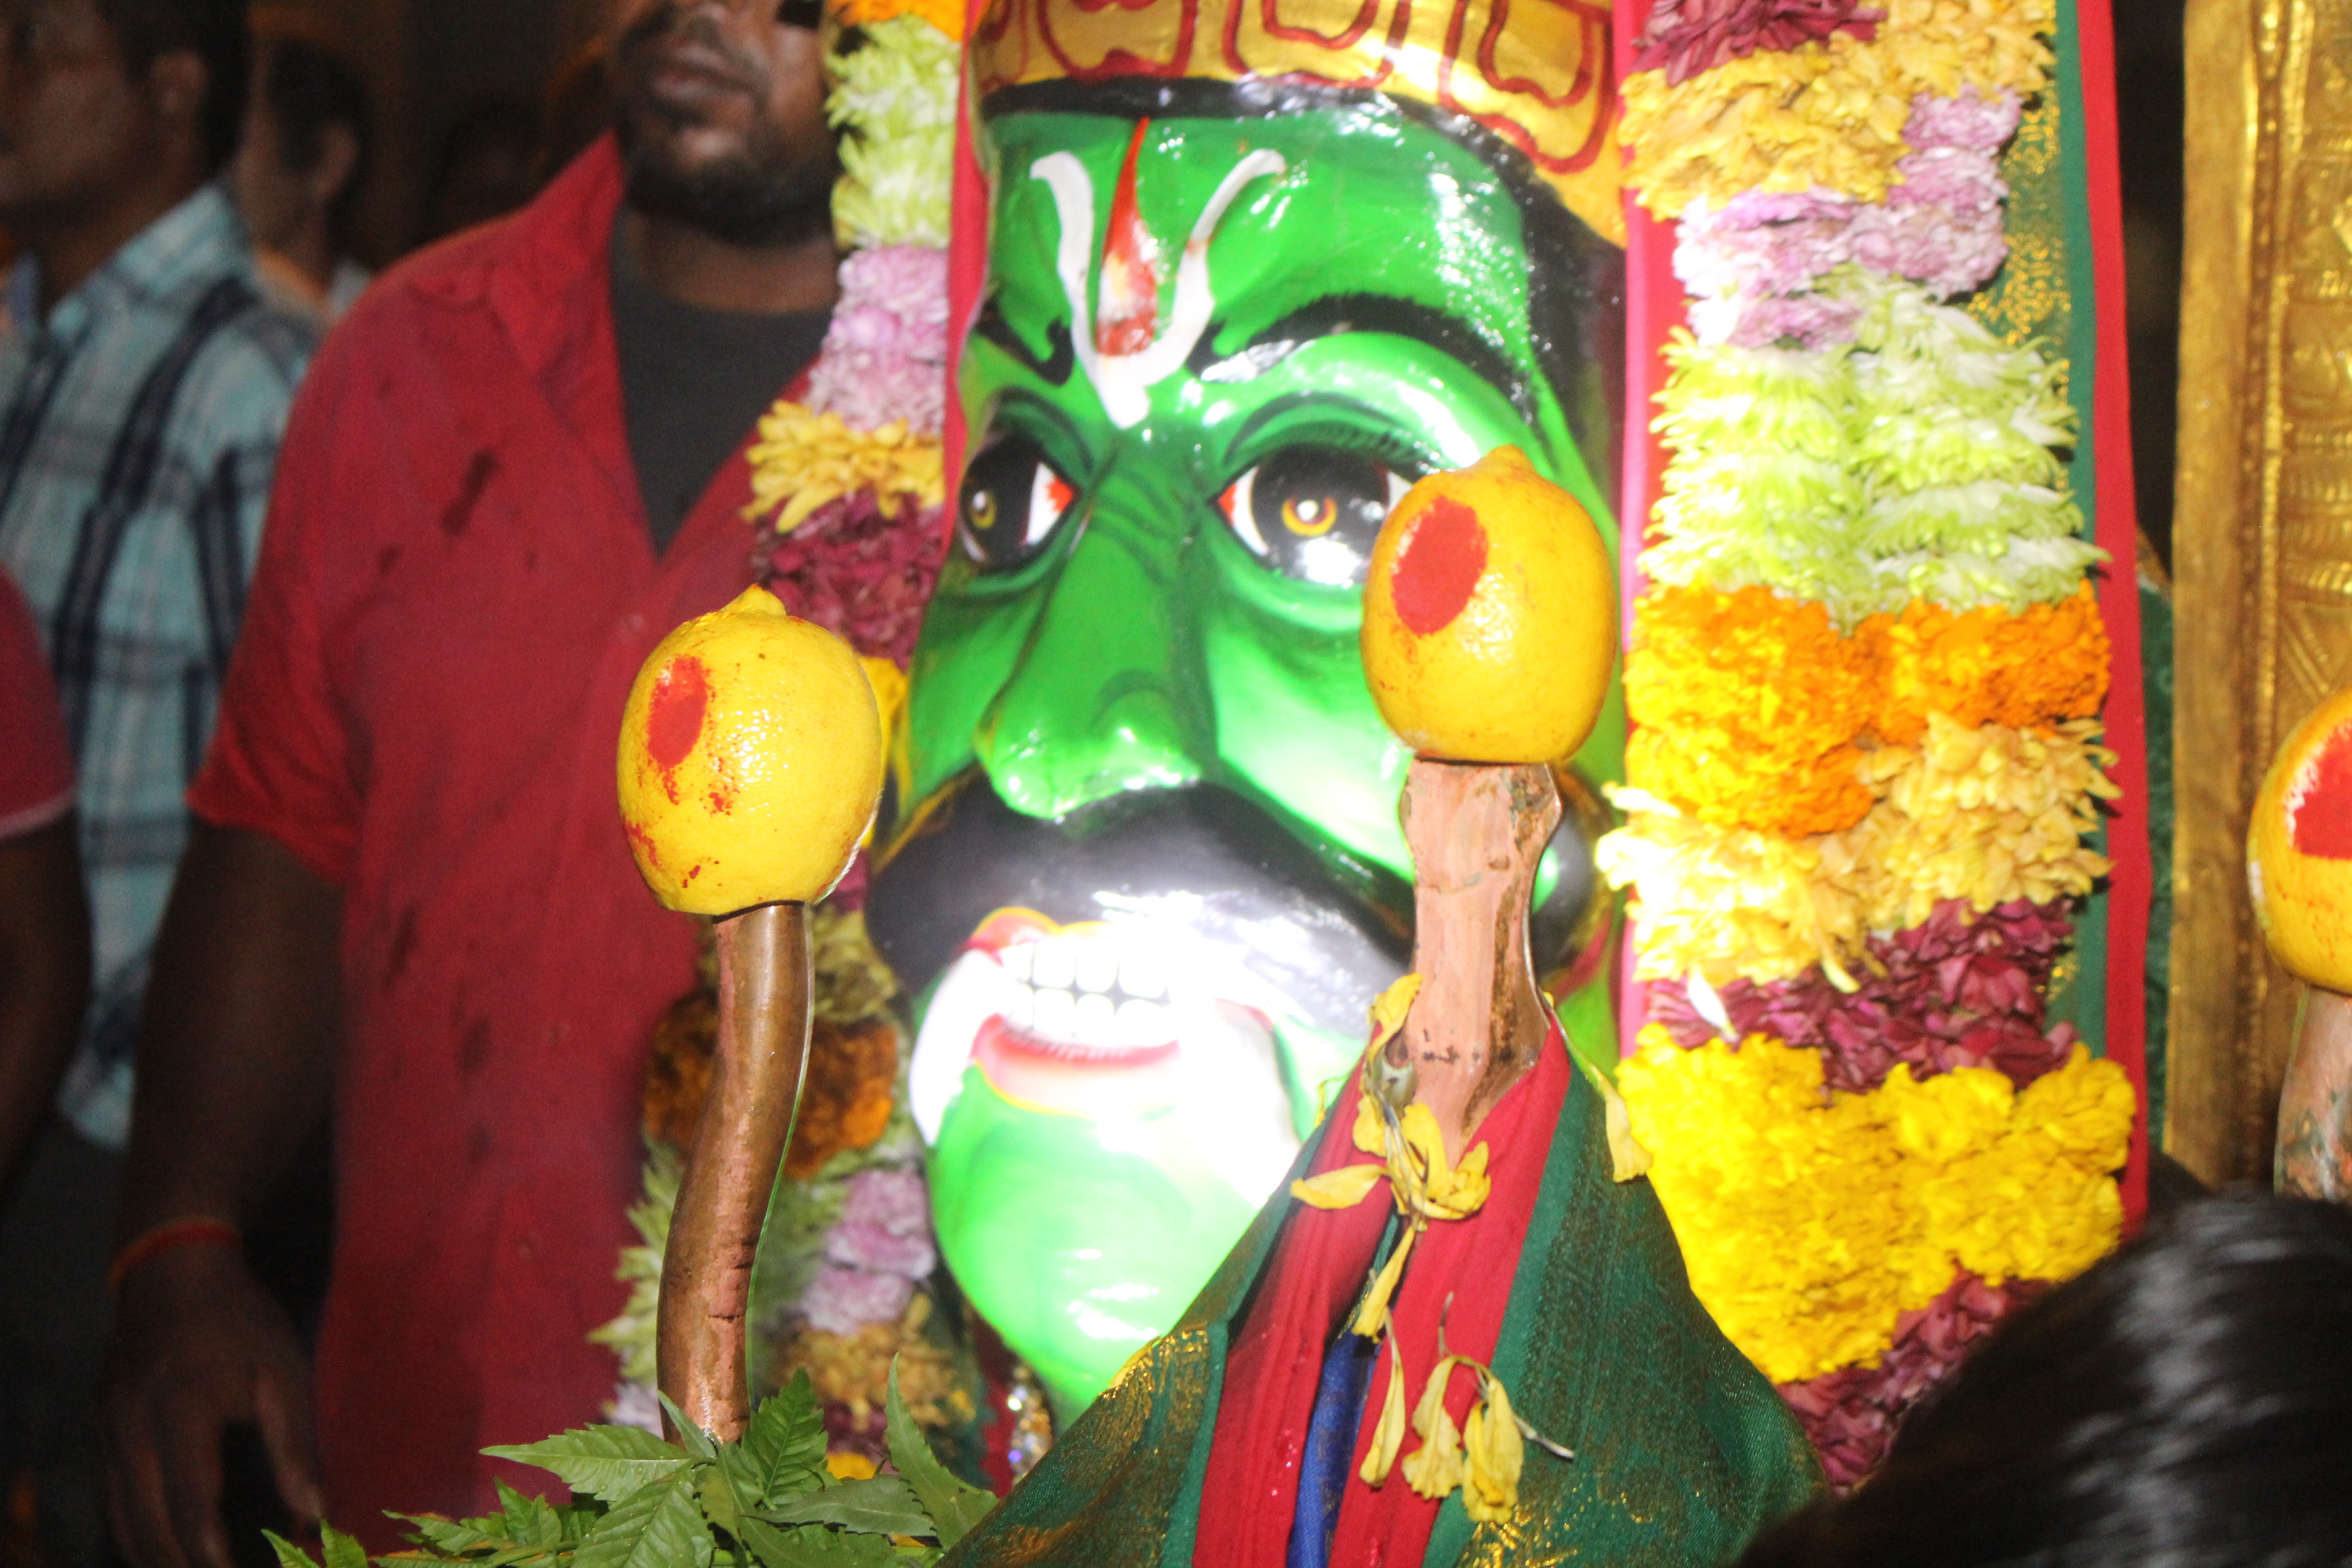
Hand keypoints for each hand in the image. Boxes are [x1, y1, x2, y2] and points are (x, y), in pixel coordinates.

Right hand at [103, 1243, 324, 1567]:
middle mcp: (132, 1427)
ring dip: (152, 1557)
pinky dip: (132, 1533)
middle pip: (146, 1522)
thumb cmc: (240, 1319)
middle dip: (179, 1565)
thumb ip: (296, 1442)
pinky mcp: (100, 1430)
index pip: (189, 1500)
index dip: (208, 1551)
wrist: (171, 1270)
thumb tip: (316, 1511)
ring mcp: (108, 1430)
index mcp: (183, 1409)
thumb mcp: (283, 1368)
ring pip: (120, 1518)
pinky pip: (109, 1498)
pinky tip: (160, 1551)